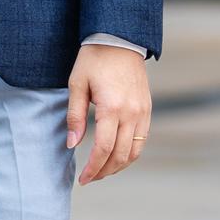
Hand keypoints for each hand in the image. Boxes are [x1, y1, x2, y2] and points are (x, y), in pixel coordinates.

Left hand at [67, 44, 151, 184]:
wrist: (119, 40)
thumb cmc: (93, 60)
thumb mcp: (76, 84)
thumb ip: (75, 116)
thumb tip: (72, 144)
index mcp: (112, 108)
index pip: (103, 148)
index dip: (93, 168)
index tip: (82, 179)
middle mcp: (131, 114)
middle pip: (120, 155)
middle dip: (104, 171)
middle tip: (89, 178)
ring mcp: (143, 112)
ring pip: (134, 151)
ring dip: (118, 166)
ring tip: (101, 171)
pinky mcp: (147, 110)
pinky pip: (142, 139)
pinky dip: (130, 153)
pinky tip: (116, 156)